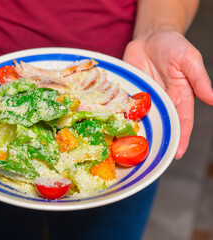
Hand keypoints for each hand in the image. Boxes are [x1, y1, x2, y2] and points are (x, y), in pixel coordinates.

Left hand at [123, 29, 212, 158]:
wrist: (150, 37)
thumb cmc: (173, 46)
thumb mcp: (189, 59)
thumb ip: (199, 79)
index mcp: (180, 97)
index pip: (182, 121)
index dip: (181, 138)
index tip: (177, 154)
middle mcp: (162, 101)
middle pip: (161, 125)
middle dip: (157, 141)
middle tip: (150, 159)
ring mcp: (144, 99)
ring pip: (142, 119)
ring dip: (137, 132)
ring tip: (130, 149)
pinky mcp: (130, 93)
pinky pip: (125, 107)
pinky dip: (122, 116)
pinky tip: (116, 127)